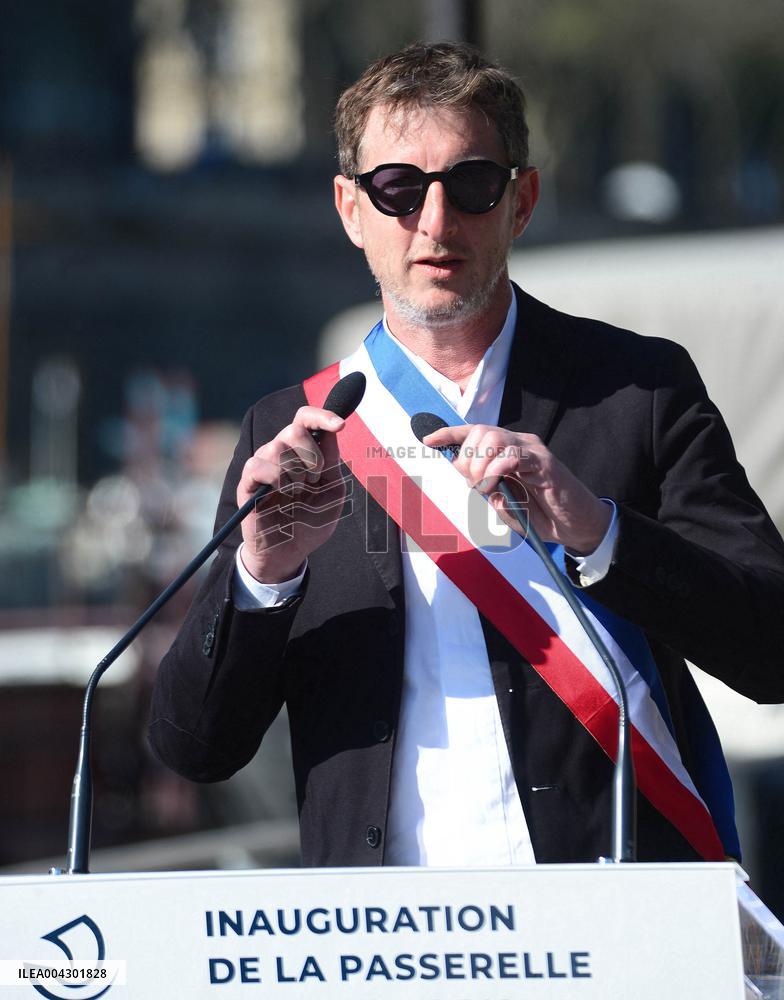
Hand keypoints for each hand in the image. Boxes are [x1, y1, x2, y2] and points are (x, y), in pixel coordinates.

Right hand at [237, 406, 347, 582]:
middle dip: (312, 455)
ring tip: (296, 492)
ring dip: (295, 472)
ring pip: (276, 447)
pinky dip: (275, 478)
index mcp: (301, 452)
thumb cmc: (311, 522)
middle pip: (293, 430)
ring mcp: (262, 466)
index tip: (341, 424)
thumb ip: (333, 462)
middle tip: (314, 480)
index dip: (322, 415)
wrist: (290, 553)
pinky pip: (257, 466)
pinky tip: (282, 492)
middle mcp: (279, 453)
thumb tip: (331, 432)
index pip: (305, 419)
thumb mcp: (332, 491)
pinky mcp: (247, 484)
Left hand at [423, 424, 610, 554]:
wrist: (576, 526)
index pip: (475, 432)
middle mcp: (519, 444)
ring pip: (494, 438)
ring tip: (486, 488)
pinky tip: (498, 487)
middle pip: (480, 433)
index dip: (450, 434)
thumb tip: (467, 479)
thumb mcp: (505, 505)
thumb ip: (487, 491)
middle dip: (467, 460)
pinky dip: (497, 471)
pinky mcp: (546, 464)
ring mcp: (533, 451)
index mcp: (507, 451)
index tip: (428, 440)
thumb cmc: (540, 516)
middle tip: (474, 487)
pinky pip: (513, 456)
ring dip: (480, 466)